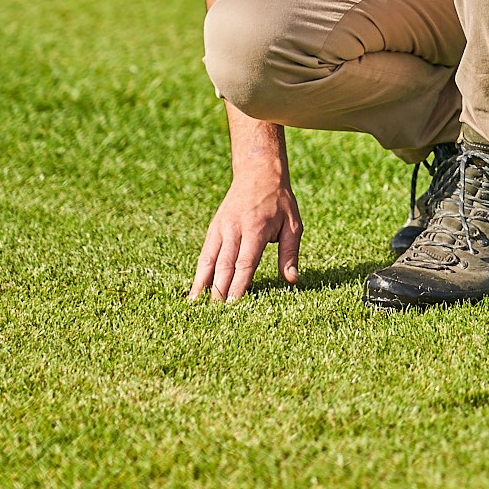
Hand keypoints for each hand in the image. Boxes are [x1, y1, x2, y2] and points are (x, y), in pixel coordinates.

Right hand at [189, 132, 301, 300]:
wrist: (258, 173)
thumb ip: (290, 253)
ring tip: (195, 306)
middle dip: (219, 290)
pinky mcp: (214, 228)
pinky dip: (200, 271)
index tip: (234, 305)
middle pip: (224, 265)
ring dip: (202, 283)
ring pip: (209, 260)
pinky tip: (196, 289)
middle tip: (215, 315)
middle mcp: (235, 229)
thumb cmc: (279, 202)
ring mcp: (221, 228)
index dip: (239, 285)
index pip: (245, 263)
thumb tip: (292, 280)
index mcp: (256, 229)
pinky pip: (205, 253)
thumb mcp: (293, 224)